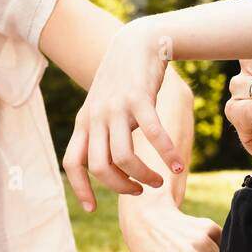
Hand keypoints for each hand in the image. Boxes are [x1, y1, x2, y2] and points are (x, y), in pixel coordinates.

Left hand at [64, 23, 183, 202]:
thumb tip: (116, 165)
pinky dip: (167, 155)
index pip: (73, 163)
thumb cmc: (124, 80)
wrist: (137, 42)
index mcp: (85, 122)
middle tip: (140, 190)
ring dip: (143, 176)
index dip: (80, 189)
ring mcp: (116, 108)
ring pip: (123, 157)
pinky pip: (152, 136)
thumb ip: (105, 132)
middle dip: (121, 187)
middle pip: (100, 168)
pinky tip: (178, 166)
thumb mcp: (105, 106)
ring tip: (160, 180)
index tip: (93, 208)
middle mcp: (96, 117)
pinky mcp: (138, 99)